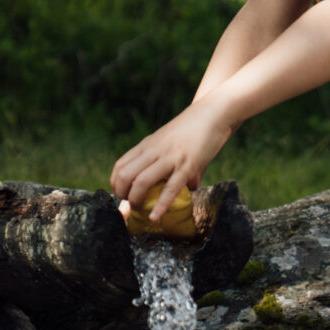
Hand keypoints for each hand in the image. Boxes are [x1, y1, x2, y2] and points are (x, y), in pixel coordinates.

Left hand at [111, 102, 235, 221]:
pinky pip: (170, 189)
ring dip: (136, 200)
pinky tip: (155, 216)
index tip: (122, 195)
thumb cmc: (195, 129)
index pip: (120, 165)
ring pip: (141, 182)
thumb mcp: (172, 143)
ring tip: (140, 210)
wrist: (213, 113)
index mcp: (148, 145)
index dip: (116, 184)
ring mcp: (170, 158)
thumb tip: (190, 187)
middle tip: (130, 205)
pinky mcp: (187, 165)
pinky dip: (160, 206)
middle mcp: (154, 151)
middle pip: (125, 175)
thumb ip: (175, 163)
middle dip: (122, 195)